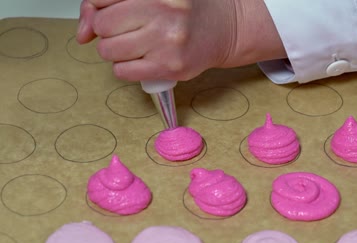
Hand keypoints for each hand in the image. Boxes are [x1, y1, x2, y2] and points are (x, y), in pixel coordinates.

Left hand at [77, 0, 285, 80]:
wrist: (224, 29)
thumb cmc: (186, 11)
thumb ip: (108, 4)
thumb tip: (82, 33)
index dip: (100, 6)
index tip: (112, 11)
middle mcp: (162, 11)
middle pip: (102, 25)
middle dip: (109, 30)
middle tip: (130, 29)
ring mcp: (167, 41)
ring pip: (109, 51)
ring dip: (117, 50)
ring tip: (138, 44)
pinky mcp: (170, 67)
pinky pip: (123, 72)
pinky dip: (126, 68)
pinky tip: (143, 59)